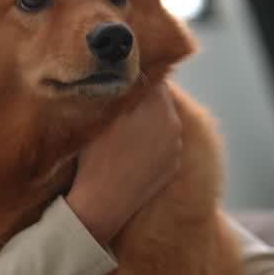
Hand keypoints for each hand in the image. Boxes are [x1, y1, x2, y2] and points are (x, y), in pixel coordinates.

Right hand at [66, 83, 181, 243]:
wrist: (103, 202)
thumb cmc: (97, 156)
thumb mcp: (103, 114)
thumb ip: (121, 89)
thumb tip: (128, 72)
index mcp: (159, 106)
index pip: (152, 78)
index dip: (133, 79)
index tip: (118, 85)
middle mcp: (175, 124)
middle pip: (159, 100)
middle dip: (142, 102)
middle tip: (117, 109)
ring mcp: (176, 147)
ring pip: (162, 122)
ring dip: (147, 123)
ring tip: (122, 135)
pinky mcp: (173, 167)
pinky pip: (163, 144)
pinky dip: (151, 144)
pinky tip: (130, 153)